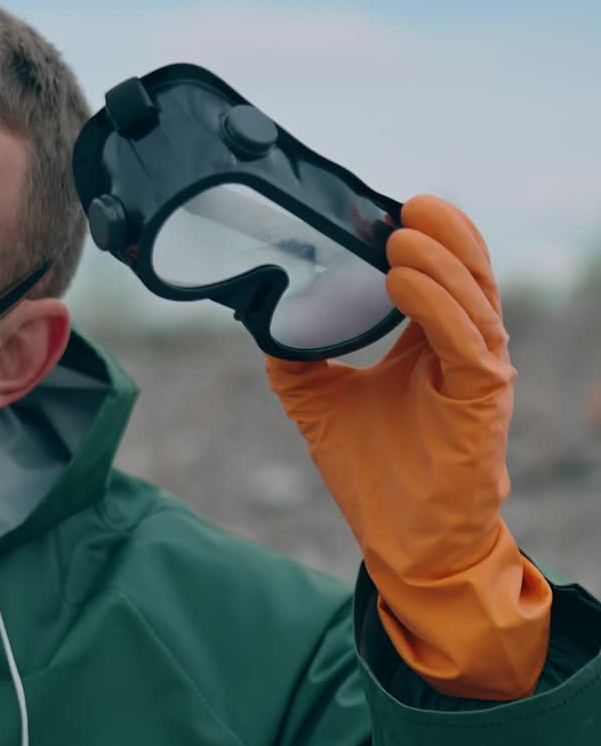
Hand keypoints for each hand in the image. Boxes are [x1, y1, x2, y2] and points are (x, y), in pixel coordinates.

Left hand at [265, 195, 550, 699]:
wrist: (402, 542)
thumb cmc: (376, 475)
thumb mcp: (322, 405)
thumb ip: (299, 362)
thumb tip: (262, 321)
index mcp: (433, 346)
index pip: (441, 273)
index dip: (423, 236)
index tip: (384, 208)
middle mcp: (464, 351)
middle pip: (467, 271)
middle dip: (441, 231)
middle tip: (403, 204)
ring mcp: (479, 372)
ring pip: (472, 296)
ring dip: (436, 260)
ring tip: (399, 234)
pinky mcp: (483, 398)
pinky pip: (466, 339)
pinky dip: (435, 305)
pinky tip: (401, 281)